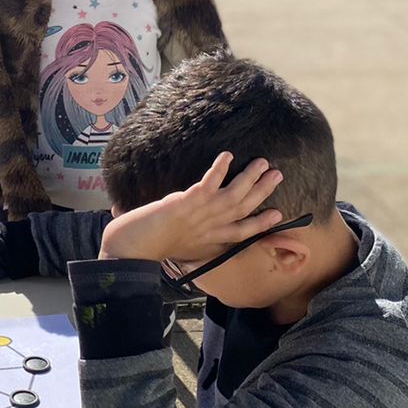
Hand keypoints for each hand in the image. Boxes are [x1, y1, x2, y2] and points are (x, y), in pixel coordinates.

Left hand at [100, 153, 284, 263]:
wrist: (129, 251)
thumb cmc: (148, 247)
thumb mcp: (176, 245)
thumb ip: (187, 237)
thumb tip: (189, 227)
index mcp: (208, 239)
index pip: (241, 232)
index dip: (261, 224)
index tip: (278, 213)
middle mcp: (208, 228)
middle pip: (243, 209)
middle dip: (262, 192)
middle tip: (277, 174)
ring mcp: (198, 215)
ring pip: (233, 196)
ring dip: (250, 178)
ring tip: (264, 163)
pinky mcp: (184, 204)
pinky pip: (207, 185)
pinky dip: (218, 171)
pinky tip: (228, 156)